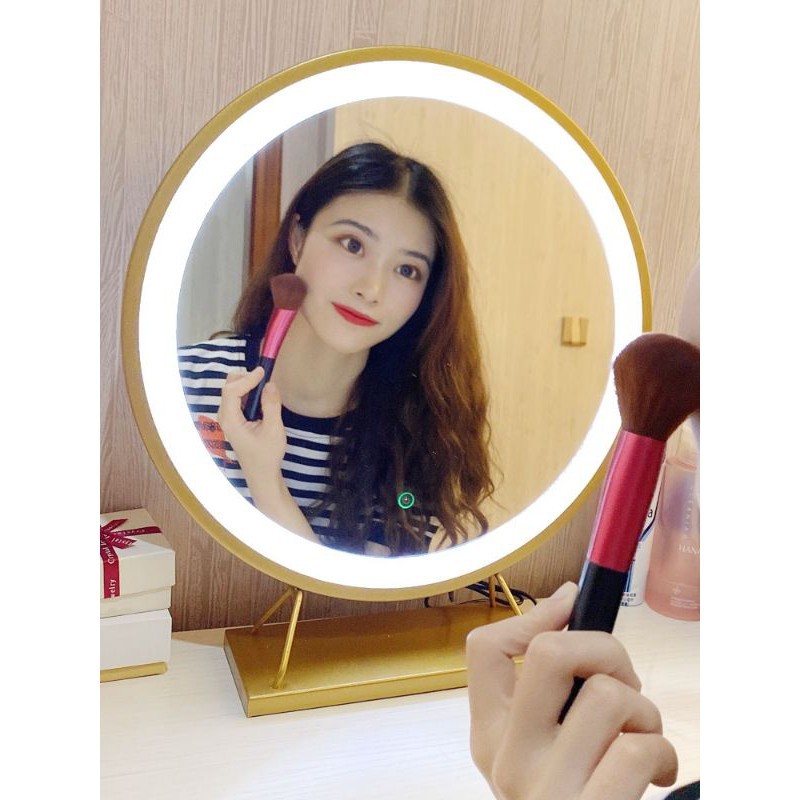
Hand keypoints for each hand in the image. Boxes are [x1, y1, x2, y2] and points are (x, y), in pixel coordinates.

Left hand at [217, 368, 318, 542]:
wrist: (262, 474)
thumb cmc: (267, 455)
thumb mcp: (274, 430)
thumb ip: (271, 405)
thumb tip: (270, 384)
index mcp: (230, 421)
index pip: (231, 391)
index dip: (247, 378)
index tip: (264, 372)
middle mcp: (224, 418)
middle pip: (228, 388)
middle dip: (243, 377)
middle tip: (263, 375)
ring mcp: (227, 419)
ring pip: (230, 392)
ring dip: (245, 383)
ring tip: (263, 382)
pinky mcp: (233, 421)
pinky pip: (236, 400)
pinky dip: (246, 392)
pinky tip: (259, 393)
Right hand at [466, 582, 677, 799]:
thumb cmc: (572, 798)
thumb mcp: (541, 748)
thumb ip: (547, 688)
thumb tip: (569, 599)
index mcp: (489, 737)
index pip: (483, 650)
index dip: (535, 615)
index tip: (572, 609)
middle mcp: (507, 760)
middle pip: (552, 653)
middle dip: (606, 649)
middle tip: (622, 681)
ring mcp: (547, 791)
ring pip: (611, 698)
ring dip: (646, 711)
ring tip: (644, 737)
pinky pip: (639, 750)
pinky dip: (662, 752)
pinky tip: (656, 771)